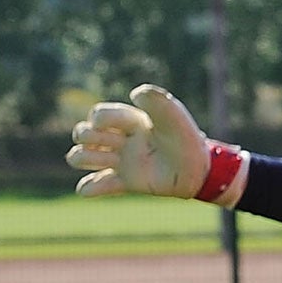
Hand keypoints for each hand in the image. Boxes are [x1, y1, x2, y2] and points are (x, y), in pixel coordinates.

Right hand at [65, 85, 211, 199]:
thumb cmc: (186, 139)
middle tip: (112, 145)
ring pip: (81, 157)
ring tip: (108, 161)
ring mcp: (122, 161)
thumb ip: (157, 101)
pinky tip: (88, 189)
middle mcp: (121, 140)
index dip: (99, 119)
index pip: (99, 114)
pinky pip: (98, 186)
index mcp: (130, 121)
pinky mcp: (126, 182)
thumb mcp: (173, 116)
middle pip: (84, 133)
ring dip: (83, 158)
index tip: (112, 125)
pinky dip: (88, 188)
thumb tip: (135, 94)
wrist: (200, 171)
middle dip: (87, 136)